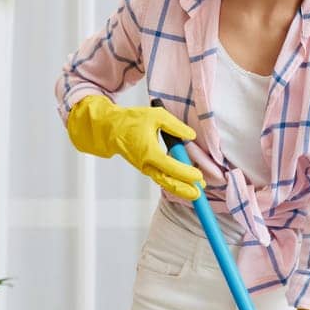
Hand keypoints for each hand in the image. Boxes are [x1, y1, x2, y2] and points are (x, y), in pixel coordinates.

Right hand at [66, 94, 205, 201]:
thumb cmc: (131, 121)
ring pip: (164, 183)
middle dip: (184, 190)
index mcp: (148, 151)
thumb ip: (175, 126)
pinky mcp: (146, 169)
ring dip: (180, 189)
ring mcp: (145, 168)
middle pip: (167, 182)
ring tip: (195, 192)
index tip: (198, 176)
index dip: (185, 173)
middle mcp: (146, 164)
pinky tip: (184, 185)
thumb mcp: (156, 116)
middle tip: (199, 194)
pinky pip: (161, 179)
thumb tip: (190, 136)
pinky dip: (173, 184)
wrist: (111, 129)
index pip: (170, 166)